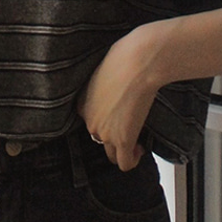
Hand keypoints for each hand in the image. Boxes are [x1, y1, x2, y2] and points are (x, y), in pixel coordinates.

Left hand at [77, 25, 160, 170]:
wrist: (138, 62)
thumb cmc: (125, 58)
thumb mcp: (104, 71)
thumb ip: (104, 87)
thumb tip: (115, 90)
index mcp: (81, 104)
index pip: (91, 122)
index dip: (106, 121)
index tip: (119, 115)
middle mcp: (89, 121)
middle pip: (100, 138)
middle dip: (115, 135)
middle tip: (131, 125)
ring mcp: (105, 133)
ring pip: (112, 155)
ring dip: (123, 150)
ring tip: (136, 139)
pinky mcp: (123, 140)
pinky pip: (125, 163)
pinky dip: (133, 160)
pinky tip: (140, 149)